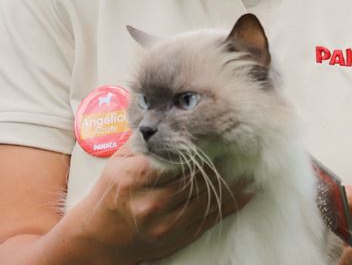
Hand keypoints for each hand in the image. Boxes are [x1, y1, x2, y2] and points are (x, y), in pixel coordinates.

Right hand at [74, 142, 253, 262]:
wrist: (102, 237)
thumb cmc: (112, 192)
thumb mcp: (118, 161)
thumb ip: (143, 141)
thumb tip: (167, 114)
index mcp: (134, 178)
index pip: (173, 157)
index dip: (198, 144)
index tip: (217, 131)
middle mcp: (151, 202)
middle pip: (195, 177)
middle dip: (220, 160)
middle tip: (241, 142)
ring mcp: (166, 223)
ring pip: (207, 197)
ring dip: (232, 181)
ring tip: (250, 162)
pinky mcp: (178, 237)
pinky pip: (211, 218)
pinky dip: (232, 203)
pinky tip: (247, 190)